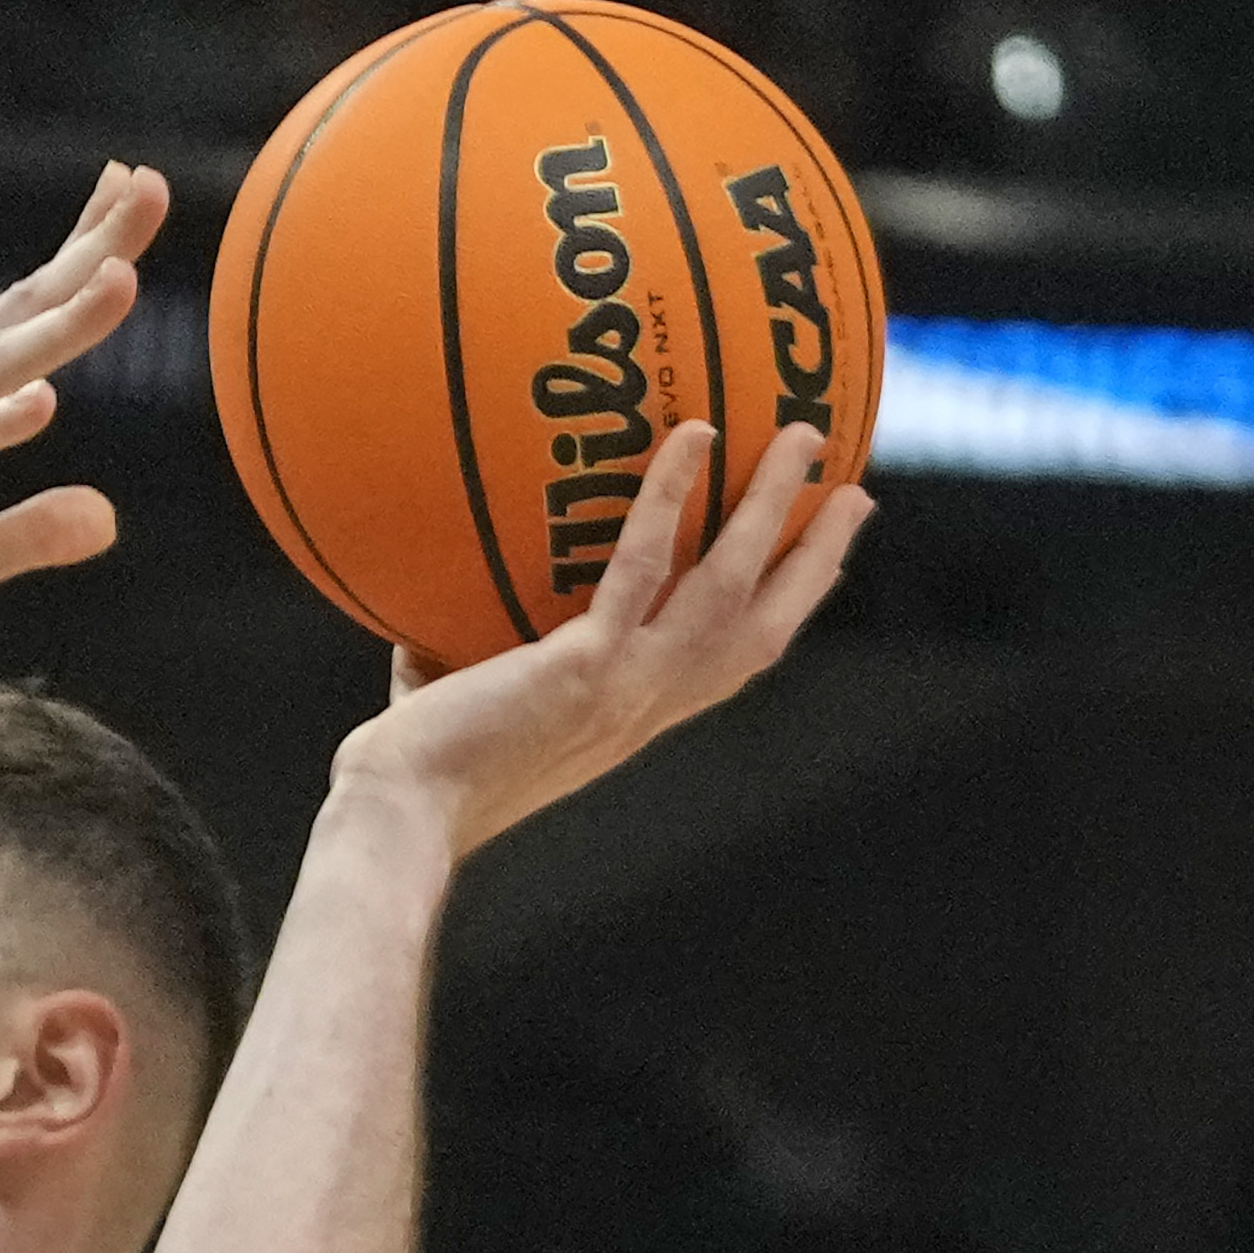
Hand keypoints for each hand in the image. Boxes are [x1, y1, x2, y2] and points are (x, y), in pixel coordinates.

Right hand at [0, 162, 166, 662]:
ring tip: (120, 280)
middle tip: (150, 184)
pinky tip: (42, 403)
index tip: (138, 192)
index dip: (84, 259)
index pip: (28, 319)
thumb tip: (109, 518)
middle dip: (87, 251)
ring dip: (55, 324)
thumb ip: (26, 536)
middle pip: (19, 313)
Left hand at [330, 422, 874, 856]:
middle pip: (763, 627)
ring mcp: (627, 686)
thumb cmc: (413, 774)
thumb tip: (427, 615)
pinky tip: (693, 436)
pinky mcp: (587, 667)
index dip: (779, 613)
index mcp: (632, 719)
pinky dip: (671, 499)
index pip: (728, 665)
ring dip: (773, 508)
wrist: (399, 818)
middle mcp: (647, 706)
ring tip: (803, 435)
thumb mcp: (454, 704)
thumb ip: (461, 659)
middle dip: (815, 562)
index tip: (815, 564)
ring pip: (731, 585)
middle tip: (854, 492)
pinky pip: (644, 567)